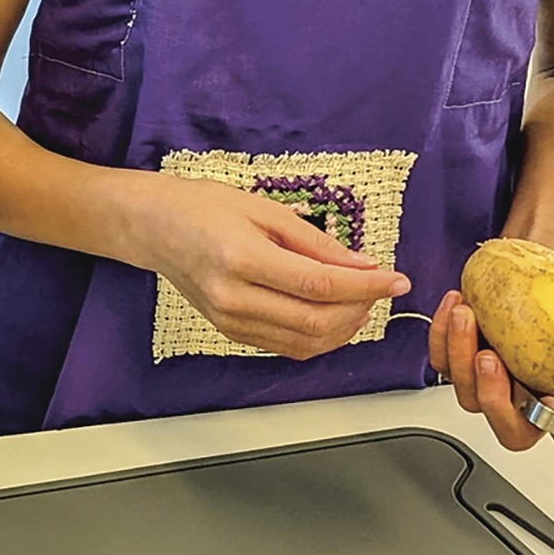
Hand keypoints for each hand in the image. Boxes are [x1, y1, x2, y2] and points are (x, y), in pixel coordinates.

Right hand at [138, 176, 409, 358]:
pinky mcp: (231, 333)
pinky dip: (319, 337)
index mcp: (244, 259)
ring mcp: (231, 322)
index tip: (397, 279)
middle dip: (360, 308)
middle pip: (316, 320)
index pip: (320, 286)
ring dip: (344, 327)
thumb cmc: (206, 208)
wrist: (156, 228)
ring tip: (361, 300)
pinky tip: (334, 315)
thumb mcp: (266, 210)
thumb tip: (363, 266)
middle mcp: (235, 298)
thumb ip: (317, 243)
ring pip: (305, 342)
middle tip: (381, 286)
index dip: (366, 287)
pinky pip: (286, 346)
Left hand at [427, 250, 553, 452]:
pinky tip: (456, 305)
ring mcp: (493, 378)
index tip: (552, 401)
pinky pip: (443, 362)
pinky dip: (443, 336)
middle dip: (496, 402)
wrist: (540, 253)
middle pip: (511, 428)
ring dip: (462, 359)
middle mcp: (528, 393)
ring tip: (469, 317)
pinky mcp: (462, 355)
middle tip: (491, 360)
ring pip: (470, 395)